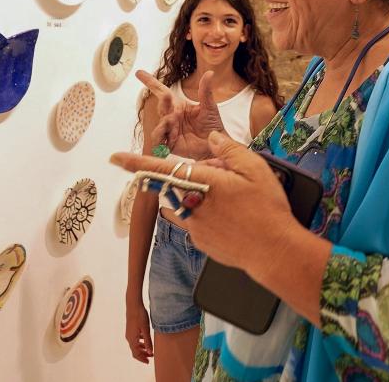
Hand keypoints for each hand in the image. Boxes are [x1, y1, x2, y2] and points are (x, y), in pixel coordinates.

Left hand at [112, 132, 299, 272]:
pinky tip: (231, 219)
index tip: (115, 158)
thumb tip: (212, 138)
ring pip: (181, 205)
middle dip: (189, 179)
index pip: (161, 170)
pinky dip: (205, 215)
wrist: (274, 251)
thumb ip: (229, 149)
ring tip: (227, 200)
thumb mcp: (255, 168)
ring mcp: (194, 227)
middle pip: (174, 187)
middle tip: (223, 181)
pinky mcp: (200, 242)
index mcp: (203, 183)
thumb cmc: (267, 208)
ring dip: (192, 198)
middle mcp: (192, 205)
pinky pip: (193, 223)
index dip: (135, 163)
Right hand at [125, 299, 152, 362]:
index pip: (136, 353)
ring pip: (135, 344)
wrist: (133, 305)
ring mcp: (129, 333)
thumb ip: (148, 341)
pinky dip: (140, 342)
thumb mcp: (146, 330)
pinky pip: (135, 339)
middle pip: (135, 350)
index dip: (142, 358)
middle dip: (143, 354)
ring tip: (149, 350)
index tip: (148, 361)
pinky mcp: (130, 329)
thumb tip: (150, 353)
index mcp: (132, 339)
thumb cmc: (140, 316)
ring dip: (142, 348)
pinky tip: (145, 339)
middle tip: (151, 356)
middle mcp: (129, 337)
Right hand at [138, 70, 225, 160]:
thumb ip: (205, 90)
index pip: (162, 92)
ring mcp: (169, 130)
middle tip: (167, 96)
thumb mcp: (209, 106)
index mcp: (178, 106)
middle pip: (162, 107)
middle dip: (163, 102)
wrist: (216, 144)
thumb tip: (209, 72)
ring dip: (166, 121)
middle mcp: (171, 116)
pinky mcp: (169, 143)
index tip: (139, 73)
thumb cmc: (212, 125)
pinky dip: (162, 136)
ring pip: (160, 123)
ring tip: (174, 120)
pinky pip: (159, 139)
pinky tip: (170, 135)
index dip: (151, 82)